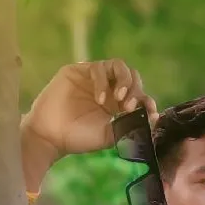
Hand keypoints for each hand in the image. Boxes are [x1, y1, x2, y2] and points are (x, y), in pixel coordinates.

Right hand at [23, 59, 158, 161]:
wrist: (51, 136)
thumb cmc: (78, 138)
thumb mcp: (109, 135)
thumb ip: (130, 126)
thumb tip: (153, 120)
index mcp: (118, 103)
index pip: (140, 94)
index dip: (148, 100)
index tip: (151, 112)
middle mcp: (109, 88)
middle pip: (132, 76)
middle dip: (136, 90)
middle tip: (129, 106)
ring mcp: (94, 78)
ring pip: (118, 66)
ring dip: (124, 81)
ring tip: (119, 99)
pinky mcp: (79, 71)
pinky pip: (98, 68)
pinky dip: (103, 82)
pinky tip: (100, 99)